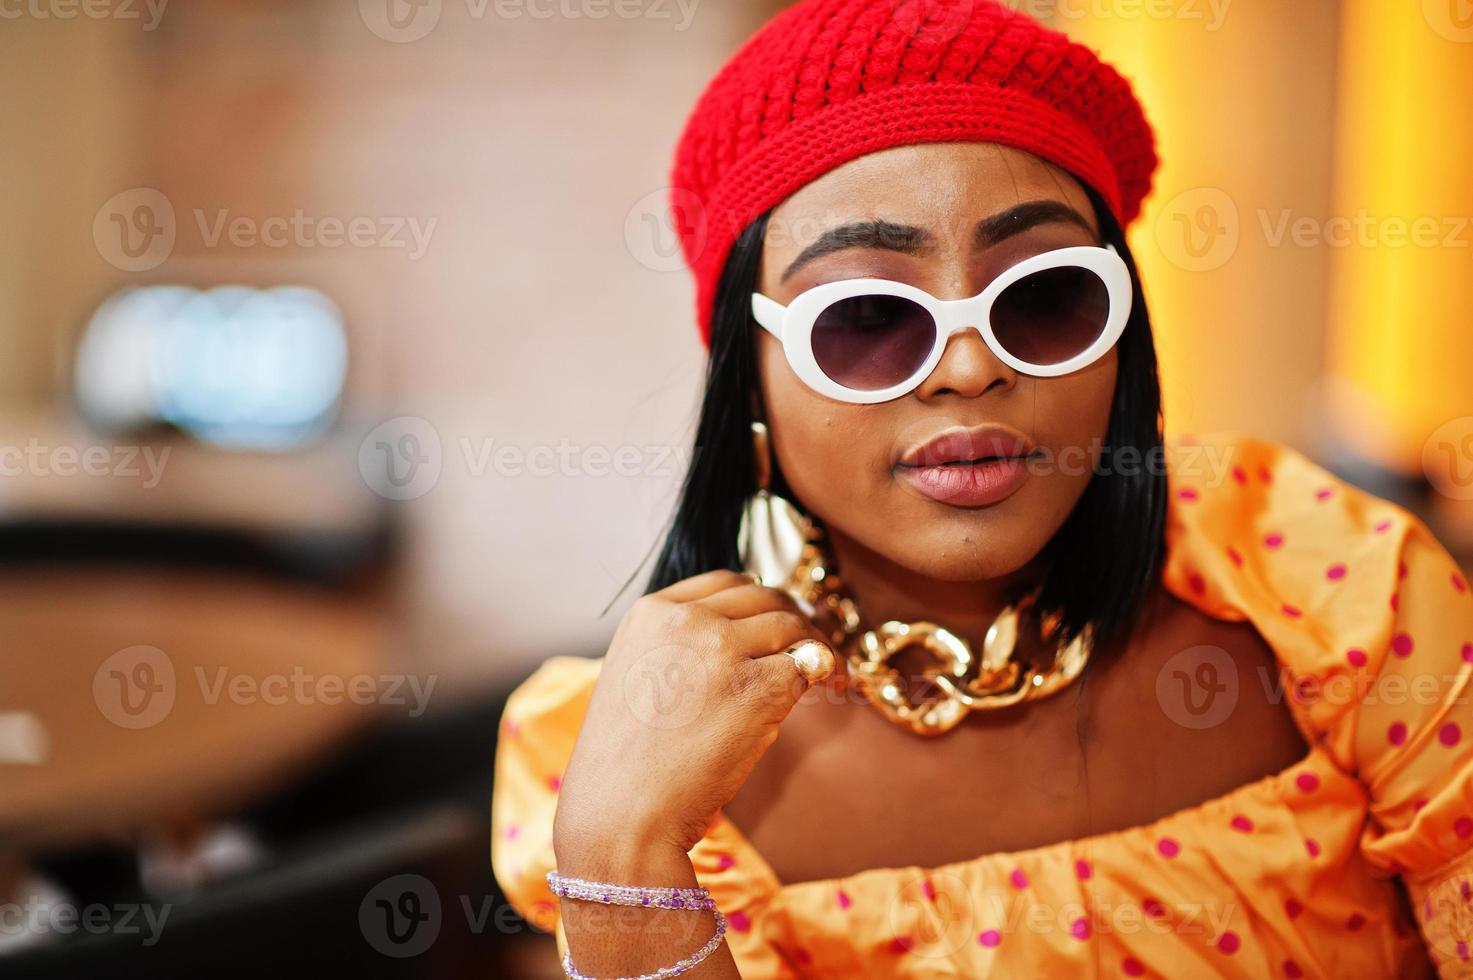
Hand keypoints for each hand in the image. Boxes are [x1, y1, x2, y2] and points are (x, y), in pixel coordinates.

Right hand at [553, 569, 833, 861]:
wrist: (621, 815)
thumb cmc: (627, 764)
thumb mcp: (636, 677)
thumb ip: (679, 648)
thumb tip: (748, 637)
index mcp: (651, 613)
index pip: (726, 583)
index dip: (759, 600)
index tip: (776, 616)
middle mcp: (687, 621)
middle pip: (765, 598)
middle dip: (794, 618)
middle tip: (814, 641)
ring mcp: (723, 651)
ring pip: (792, 625)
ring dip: (816, 644)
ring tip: (827, 670)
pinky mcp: (759, 688)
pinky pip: (809, 664)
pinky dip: (826, 674)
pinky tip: (833, 688)